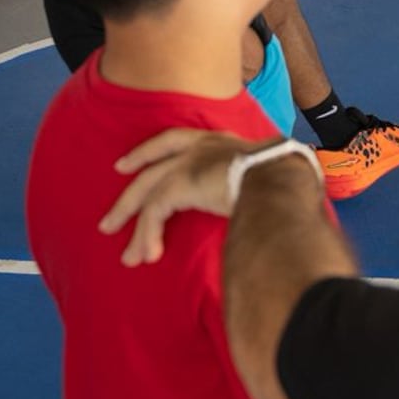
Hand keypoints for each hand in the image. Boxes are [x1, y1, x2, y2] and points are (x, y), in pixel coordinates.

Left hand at [96, 127, 282, 265]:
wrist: (284, 179)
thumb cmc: (289, 179)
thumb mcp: (268, 176)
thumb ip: (255, 188)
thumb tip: (265, 208)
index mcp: (222, 140)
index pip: (178, 141)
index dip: (151, 152)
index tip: (129, 165)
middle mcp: (201, 146)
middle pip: (153, 166)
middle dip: (130, 195)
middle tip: (109, 218)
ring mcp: (189, 163)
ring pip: (148, 193)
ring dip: (135, 227)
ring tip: (128, 257)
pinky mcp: (180, 184)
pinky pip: (154, 213)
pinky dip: (148, 235)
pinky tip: (149, 255)